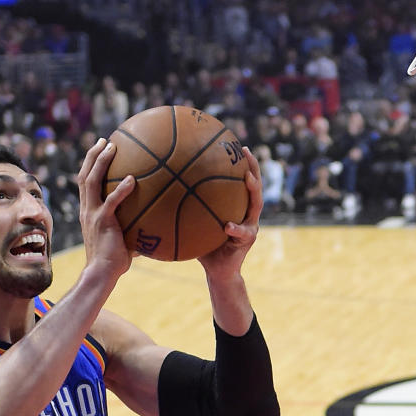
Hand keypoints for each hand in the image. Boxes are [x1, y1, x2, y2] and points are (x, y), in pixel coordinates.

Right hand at [76, 139, 134, 280]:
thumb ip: (134, 226)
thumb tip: (157, 223)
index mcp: (88, 211)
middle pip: (84, 175)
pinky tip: (132, 180)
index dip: (90, 165)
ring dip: (100, 162)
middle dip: (93, 155)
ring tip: (112, 147)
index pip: (85, 183)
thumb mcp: (123, 238)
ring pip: (91, 182)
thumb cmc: (114, 260)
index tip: (99, 150)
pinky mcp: (102, 222)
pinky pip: (112, 202)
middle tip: (104, 141)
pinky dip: (121, 190)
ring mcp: (92, 214)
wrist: (101, 273)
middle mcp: (86, 209)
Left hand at [197, 146, 261, 280]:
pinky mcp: (247, 241)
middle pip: (254, 186)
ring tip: (247, 178)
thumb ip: (184, 211)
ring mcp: (250, 226)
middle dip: (252, 167)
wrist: (218, 271)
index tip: (236, 144)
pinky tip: (228, 226)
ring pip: (256, 205)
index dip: (241, 163)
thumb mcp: (193, 225)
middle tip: (246, 150)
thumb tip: (159, 196)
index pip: (240, 181)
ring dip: (253, 190)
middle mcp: (247, 213)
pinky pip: (243, 233)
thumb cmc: (203, 246)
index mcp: (236, 207)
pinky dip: (236, 229)